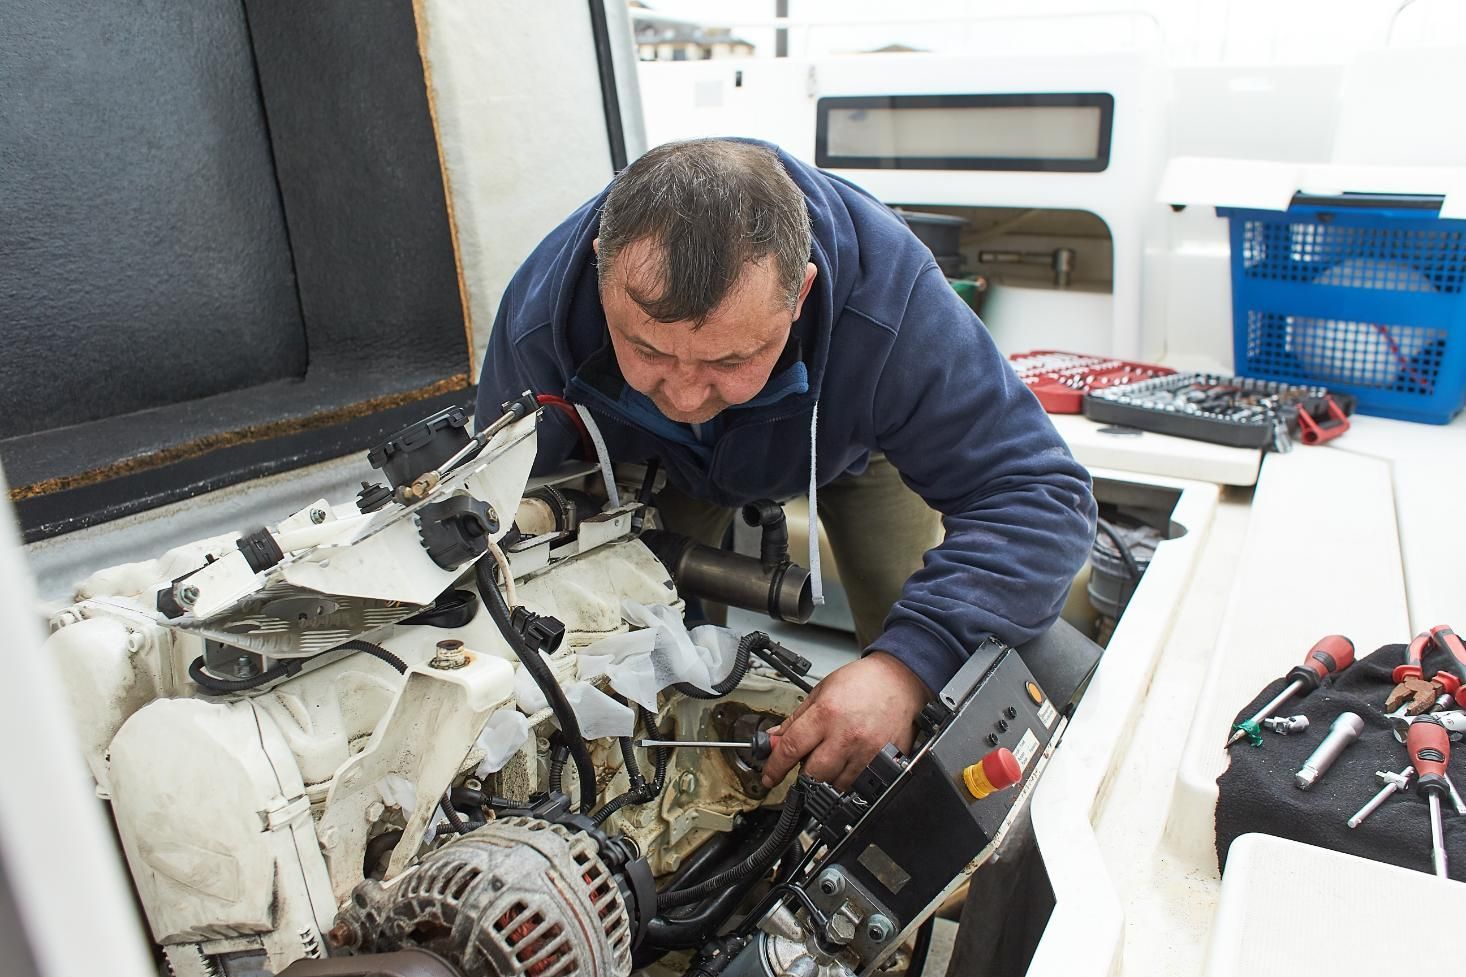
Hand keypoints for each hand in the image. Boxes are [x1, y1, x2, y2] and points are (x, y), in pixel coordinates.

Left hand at [761, 651, 930, 791]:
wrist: (898, 681)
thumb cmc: (862, 682)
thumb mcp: (820, 691)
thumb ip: (795, 719)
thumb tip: (774, 740)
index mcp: (826, 714)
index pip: (790, 749)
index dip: (774, 768)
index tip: (769, 777)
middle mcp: (846, 736)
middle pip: (812, 775)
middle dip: (802, 775)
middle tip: (804, 765)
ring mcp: (866, 752)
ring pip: (836, 785)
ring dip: (826, 779)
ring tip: (831, 758)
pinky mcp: (883, 761)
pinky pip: (859, 785)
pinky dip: (848, 780)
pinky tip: (848, 763)